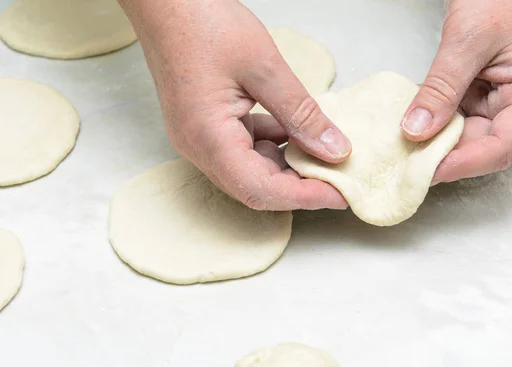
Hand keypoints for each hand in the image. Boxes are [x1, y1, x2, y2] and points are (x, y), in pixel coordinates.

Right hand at [118, 0, 350, 209]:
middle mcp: (198, 148)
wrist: (164, 2)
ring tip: (324, 156)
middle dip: (300, 186)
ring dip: (288, 167)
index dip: (305, 197)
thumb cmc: (202, 22)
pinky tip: (295, 132)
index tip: (342, 194)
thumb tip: (335, 150)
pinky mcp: (205, 127)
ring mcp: (199, 139)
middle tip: (340, 178)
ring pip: (251, 171)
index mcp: (208, 138)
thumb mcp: (264, 67)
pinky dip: (273, 147)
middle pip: (255, 187)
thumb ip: (301, 113)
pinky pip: (243, 150)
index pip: (261, 189)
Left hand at [401, 0, 511, 184]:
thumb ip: (442, 87)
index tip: (429, 171)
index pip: (502, 146)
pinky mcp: (474, 96)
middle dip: (445, 158)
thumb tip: (417, 130)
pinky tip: (408, 129)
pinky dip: (431, 125)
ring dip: (435, 145)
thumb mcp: (466, 41)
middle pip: (482, 148)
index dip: (465, 163)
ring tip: (403, 153)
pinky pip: (453, 120)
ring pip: (464, 138)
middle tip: (406, 167)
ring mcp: (494, 101)